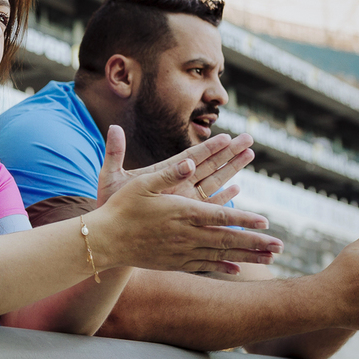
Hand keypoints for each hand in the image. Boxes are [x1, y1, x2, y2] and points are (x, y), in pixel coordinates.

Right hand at [93, 155, 283, 273]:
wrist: (104, 242)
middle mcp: (185, 235)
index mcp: (181, 212)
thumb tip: (188, 160)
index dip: (244, 220)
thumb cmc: (120, 208)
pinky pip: (204, 266)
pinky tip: (239, 270)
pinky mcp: (173, 263)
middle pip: (227, 240)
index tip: (266, 222)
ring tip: (270, 259)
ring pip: (220, 256)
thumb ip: (168, 173)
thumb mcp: (141, 184)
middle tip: (281, 246)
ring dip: (247, 257)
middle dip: (256, 243)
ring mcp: (180, 252)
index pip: (220, 217)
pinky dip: (223, 267)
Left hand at [96, 125, 256, 213]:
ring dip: (232, 169)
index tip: (225, 136)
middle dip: (228, 152)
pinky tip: (237, 189)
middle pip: (208, 165)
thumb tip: (114, 126)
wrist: (111, 231)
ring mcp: (182, 200)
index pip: (189, 157)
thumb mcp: (111, 177)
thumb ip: (114, 153)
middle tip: (249, 138)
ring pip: (213, 182)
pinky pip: (208, 206)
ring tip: (249, 154)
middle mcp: (176, 184)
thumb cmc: (109, 204)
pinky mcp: (184, 216)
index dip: (208, 147)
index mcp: (162, 173)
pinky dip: (223, 198)